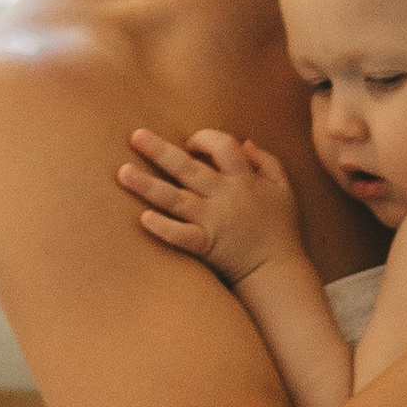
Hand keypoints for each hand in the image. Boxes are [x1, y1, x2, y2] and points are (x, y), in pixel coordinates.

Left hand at [118, 124, 307, 288]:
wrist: (277, 270)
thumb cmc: (280, 227)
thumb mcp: (283, 188)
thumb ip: (267, 161)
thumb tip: (246, 142)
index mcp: (245, 179)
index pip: (223, 146)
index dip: (204, 139)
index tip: (190, 143)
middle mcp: (226, 196)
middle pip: (188, 167)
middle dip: (161, 150)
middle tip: (136, 136)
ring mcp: (213, 221)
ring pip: (175, 199)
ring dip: (148, 185)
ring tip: (123, 173)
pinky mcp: (206, 245)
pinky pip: (181, 236)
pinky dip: (163, 228)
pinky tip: (144, 218)